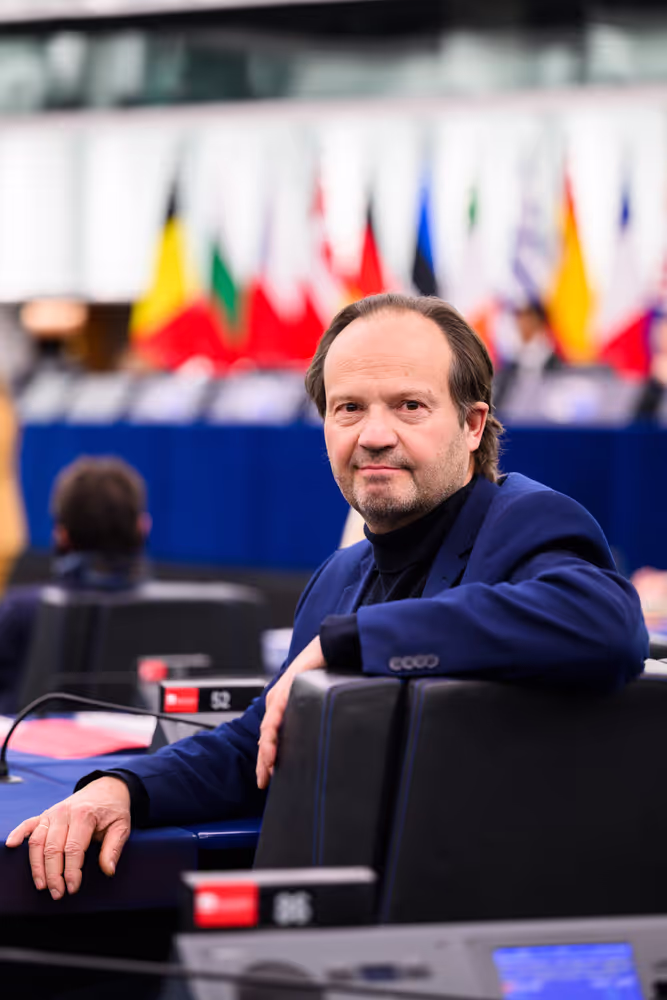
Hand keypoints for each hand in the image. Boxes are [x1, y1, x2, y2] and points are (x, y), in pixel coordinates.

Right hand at [4, 776, 130, 899]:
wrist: (106, 789)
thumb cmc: (113, 811)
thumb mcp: (122, 826)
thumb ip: (114, 848)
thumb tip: (108, 871)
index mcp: (84, 815)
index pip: (73, 849)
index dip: (71, 871)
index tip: (72, 888)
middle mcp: (65, 813)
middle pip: (52, 848)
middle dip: (53, 875)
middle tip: (57, 893)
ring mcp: (52, 813)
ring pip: (37, 841)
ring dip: (37, 866)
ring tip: (41, 885)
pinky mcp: (45, 814)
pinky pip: (28, 824)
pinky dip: (18, 834)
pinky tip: (11, 846)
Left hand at [256, 635, 324, 789]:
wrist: (326, 649)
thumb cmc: (323, 671)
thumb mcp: (314, 700)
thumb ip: (309, 716)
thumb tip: (316, 735)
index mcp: (282, 705)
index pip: (272, 736)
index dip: (269, 757)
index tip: (269, 776)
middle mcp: (276, 702)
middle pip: (265, 737)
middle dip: (263, 762)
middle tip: (263, 782)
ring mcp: (278, 698)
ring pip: (266, 732)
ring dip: (265, 754)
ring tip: (265, 772)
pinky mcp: (283, 694)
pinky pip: (273, 720)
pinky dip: (271, 737)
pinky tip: (270, 751)